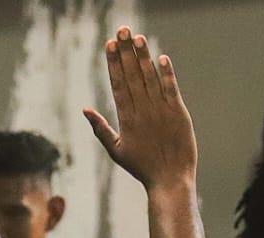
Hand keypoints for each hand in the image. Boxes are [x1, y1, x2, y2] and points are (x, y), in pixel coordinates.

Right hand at [83, 26, 195, 188]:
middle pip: (132, 76)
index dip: (113, 63)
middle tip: (121, 30)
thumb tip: (84, 109)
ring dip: (144, 57)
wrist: (170, 180)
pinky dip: (167, 74)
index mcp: (127, 118)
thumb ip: (100, 129)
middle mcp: (143, 111)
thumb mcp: (116, 150)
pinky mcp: (179, 114)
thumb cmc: (142, 167)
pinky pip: (171, 89)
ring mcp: (162, 111)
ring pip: (150, 78)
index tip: (109, 44)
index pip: (118, 84)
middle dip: (126, 52)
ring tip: (137, 38)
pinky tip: (162, 58)